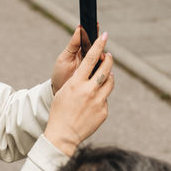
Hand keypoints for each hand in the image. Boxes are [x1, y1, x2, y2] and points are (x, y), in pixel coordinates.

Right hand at [44, 33, 112, 155]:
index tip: (104, 36)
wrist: (63, 135)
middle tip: (108, 56)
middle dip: (108, 59)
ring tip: (102, 77)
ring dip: (108, 77)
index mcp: (77, 83)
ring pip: (110, 82)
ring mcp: (98, 101)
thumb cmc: (60, 111)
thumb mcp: (65, 91)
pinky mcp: (104, 111)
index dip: (99, 45)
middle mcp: (90, 90)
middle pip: (106, 68)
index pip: (91, 58)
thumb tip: (92, 70)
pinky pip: (106, 99)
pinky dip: (101, 97)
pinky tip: (92, 104)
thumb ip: (78, 80)